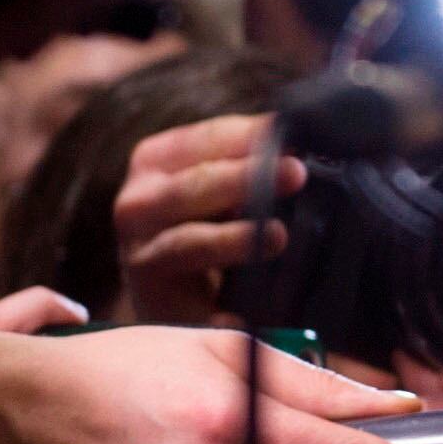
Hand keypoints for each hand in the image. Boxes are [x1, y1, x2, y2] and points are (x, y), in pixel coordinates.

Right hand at [110, 112, 300, 325]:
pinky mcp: (152, 299)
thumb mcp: (223, 190)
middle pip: (195, 184)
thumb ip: (251, 166)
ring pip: (188, 241)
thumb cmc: (206, 231)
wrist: (169, 301)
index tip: (292, 131)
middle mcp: (139, 201)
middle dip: (247, 177)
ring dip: (234, 239)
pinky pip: (190, 305)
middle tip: (295, 172)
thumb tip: (304, 148)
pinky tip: (244, 312)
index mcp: (157, 161)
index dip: (251, 133)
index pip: (209, 137)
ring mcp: (140, 251)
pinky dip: (216, 309)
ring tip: (277, 236)